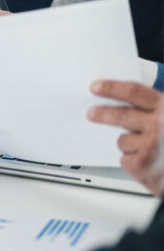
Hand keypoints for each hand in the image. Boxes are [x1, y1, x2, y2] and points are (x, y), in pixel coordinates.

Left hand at [87, 80, 162, 196]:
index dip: (112, 87)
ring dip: (129, 144)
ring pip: (122, 140)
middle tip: (92, 113)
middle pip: (120, 114)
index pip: (134, 91)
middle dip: (102, 113)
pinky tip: (149, 163)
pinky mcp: (142, 164)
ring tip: (148, 150)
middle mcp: (158, 124)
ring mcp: (149, 144)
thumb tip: (123, 101)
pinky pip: (125, 159)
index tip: (96, 87)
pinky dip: (134, 162)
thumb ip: (155, 110)